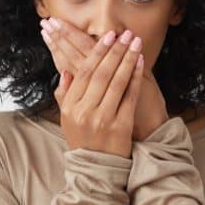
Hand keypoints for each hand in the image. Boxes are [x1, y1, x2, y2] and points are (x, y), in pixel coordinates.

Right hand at [40, 17, 144, 157]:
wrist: (96, 170)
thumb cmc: (82, 141)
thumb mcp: (66, 119)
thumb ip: (64, 95)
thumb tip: (65, 71)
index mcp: (70, 106)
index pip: (83, 72)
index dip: (96, 52)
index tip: (106, 36)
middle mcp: (85, 111)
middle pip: (101, 73)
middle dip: (114, 50)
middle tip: (123, 34)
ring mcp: (103, 118)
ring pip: (117, 81)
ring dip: (127, 58)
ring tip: (134, 42)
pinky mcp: (121, 126)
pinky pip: (129, 95)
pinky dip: (135, 77)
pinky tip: (140, 62)